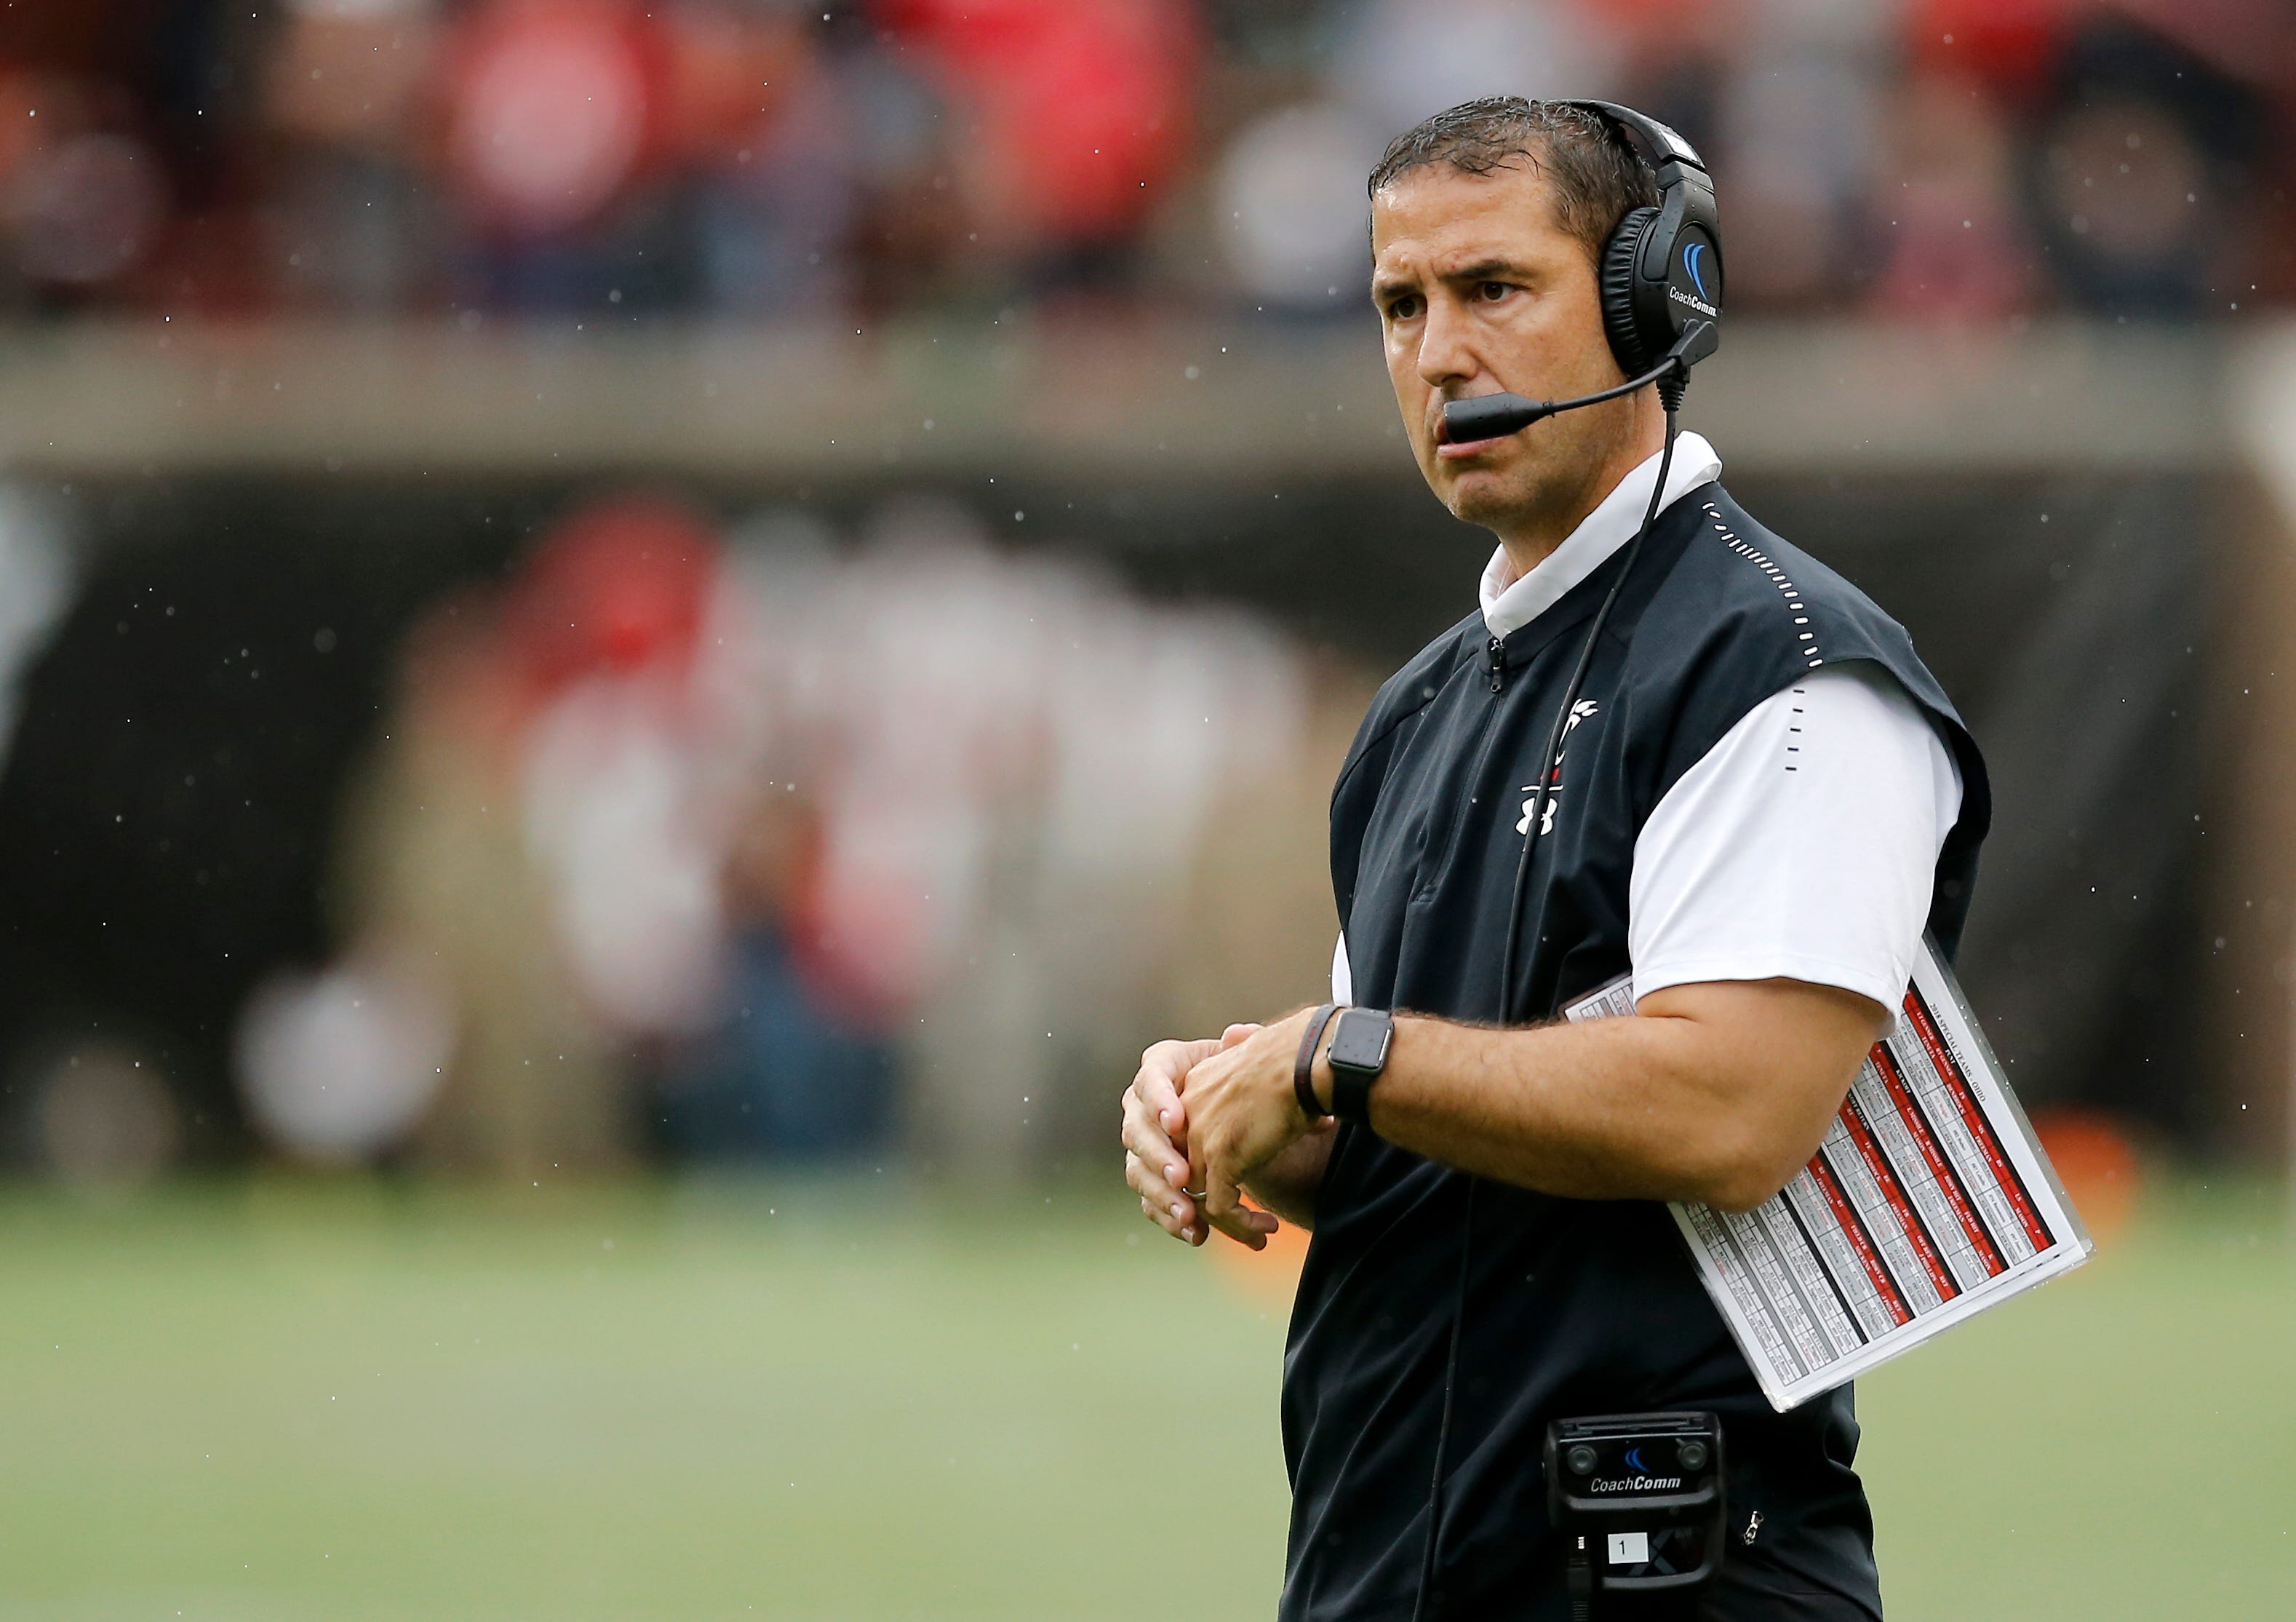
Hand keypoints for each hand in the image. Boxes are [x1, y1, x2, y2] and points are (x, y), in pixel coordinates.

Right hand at [1122, 1024, 1279, 1249]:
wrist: (1248, 1108)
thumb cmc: (1243, 1076)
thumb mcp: (1245, 1058)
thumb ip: (1243, 1046)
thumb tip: (1237, 1034)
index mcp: (1161, 1068)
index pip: (1151, 1079)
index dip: (1159, 1100)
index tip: (1177, 1121)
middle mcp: (1142, 1106)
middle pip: (1137, 1132)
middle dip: (1159, 1157)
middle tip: (1184, 1177)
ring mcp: (1143, 1145)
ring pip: (1139, 1172)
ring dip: (1163, 1196)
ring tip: (1190, 1216)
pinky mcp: (1152, 1178)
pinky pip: (1151, 1201)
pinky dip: (1171, 1219)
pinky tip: (1197, 1234)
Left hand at [1173, 1008, 1320, 1232]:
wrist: (1305, 1059)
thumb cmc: (1299, 1061)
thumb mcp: (1270, 1077)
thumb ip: (1270, 1097)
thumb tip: (1305, 1117)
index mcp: (1195, 1090)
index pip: (1187, 1143)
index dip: (1209, 1171)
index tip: (1235, 1191)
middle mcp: (1188, 1112)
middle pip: (1188, 1173)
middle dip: (1213, 1204)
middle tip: (1243, 1224)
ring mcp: (1199, 1135)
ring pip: (1201, 1197)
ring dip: (1232, 1223)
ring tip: (1261, 1234)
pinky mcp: (1219, 1157)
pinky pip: (1220, 1208)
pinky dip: (1241, 1226)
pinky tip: (1266, 1231)